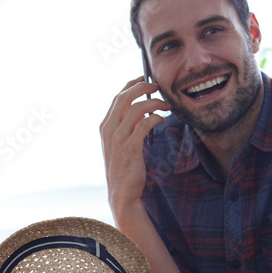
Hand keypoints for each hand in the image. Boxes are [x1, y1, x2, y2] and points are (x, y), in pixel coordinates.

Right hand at [100, 77, 168, 214]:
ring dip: (153, 103)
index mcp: (105, 126)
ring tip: (166, 105)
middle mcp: (108, 130)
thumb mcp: (120, 144)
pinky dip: (155, 118)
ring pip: (135, 108)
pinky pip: (144, 124)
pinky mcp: (129, 147)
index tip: (144, 79)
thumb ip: (127, 127)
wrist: (122, 193)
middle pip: (124, 97)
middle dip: (142, 87)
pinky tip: (162, 120)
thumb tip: (142, 111)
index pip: (116, 98)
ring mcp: (117, 139)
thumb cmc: (124, 168)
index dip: (131, 85)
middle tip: (158, 86)